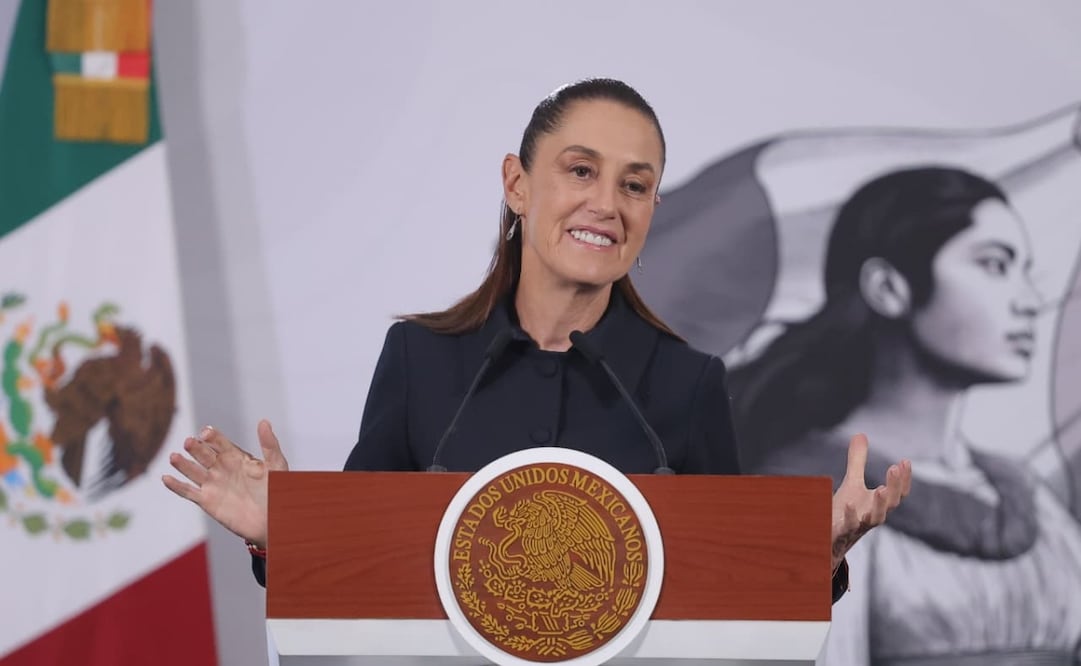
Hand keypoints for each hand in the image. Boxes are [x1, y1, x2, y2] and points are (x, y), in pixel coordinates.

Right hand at [162, 420, 287, 548]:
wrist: (273, 521)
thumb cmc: (278, 491)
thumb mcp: (276, 465)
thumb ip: (269, 444)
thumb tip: (263, 421)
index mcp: (237, 457)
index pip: (221, 443)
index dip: (213, 438)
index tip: (206, 432)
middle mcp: (222, 468)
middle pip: (204, 455)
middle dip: (196, 448)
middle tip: (189, 442)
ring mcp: (213, 484)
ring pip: (193, 471)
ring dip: (183, 464)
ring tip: (174, 457)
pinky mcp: (207, 501)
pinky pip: (188, 492)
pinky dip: (176, 486)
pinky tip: (166, 478)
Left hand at [830, 433, 910, 571]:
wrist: (832, 538)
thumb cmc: (846, 511)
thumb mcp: (852, 483)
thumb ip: (857, 461)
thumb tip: (861, 434)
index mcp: (879, 503)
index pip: (898, 492)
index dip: (904, 479)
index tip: (905, 461)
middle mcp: (873, 515)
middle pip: (891, 503)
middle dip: (895, 486)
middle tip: (894, 467)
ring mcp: (859, 525)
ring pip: (876, 519)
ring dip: (880, 504)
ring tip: (881, 489)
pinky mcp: (842, 532)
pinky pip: (849, 526)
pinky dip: (850, 516)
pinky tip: (848, 503)